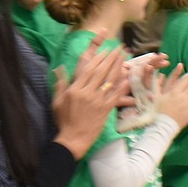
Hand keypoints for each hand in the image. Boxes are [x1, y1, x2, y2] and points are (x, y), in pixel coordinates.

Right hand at [51, 34, 125, 157]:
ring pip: (110, 80)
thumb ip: (60, 84)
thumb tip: (59, 69)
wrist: (73, 138)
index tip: (106, 50)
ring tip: (125, 57)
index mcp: (75, 89)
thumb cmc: (64, 120)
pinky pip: (116, 96)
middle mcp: (87, 93)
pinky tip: (129, 77)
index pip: (88, 69)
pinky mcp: (105, 110)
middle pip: (101, 71)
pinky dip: (123, 86)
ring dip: (118, 67)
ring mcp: (97, 101)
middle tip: (119, 48)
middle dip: (111, 58)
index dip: (98, 58)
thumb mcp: (57, 101)